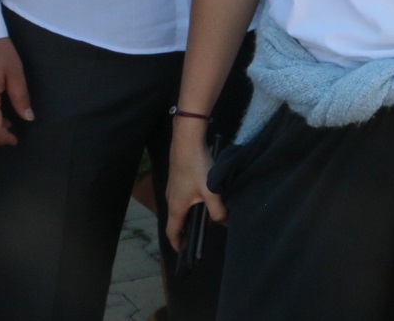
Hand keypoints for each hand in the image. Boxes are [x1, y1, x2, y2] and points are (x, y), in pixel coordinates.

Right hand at [164, 124, 225, 248]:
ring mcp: (172, 187)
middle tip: (198, 236)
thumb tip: (223, 223)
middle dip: (185, 230)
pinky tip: (202, 198)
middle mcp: (170, 198)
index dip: (177, 243)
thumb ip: (218, 210)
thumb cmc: (197, 167)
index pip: (172, 232)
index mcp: (176, 207)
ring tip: (203, 217)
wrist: (187, 140)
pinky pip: (180, 197)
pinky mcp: (176, 177)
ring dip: (188, 215)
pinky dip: (189, 203)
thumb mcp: (211, 191)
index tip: (183, 252)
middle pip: (175, 220)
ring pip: (178, 207)